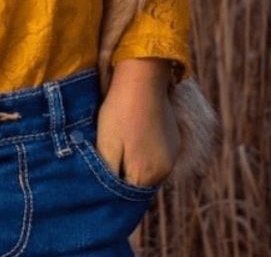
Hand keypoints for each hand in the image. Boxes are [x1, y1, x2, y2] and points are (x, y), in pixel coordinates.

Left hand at [95, 57, 178, 186]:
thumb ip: (108, 174)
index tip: (98, 172)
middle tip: (105, 154)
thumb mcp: (107, 144)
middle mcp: (165, 169)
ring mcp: (172, 153)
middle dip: (121, 173)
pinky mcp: (173, 138)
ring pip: (146, 168)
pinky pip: (155, 153)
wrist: (143, 75)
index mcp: (147, 174)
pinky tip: (131, 131)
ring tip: (118, 141)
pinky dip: (142, 149)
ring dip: (132, 161)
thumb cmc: (121, 109)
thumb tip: (107, 195)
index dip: (110, 187)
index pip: (126, 195)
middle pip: (137, 182)